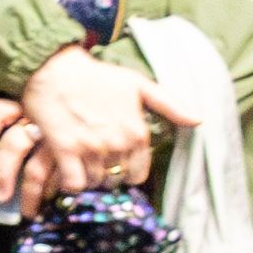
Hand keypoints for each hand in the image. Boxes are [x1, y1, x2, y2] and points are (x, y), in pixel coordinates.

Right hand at [0, 45, 201, 210]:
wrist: (54, 68)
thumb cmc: (96, 76)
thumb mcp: (138, 84)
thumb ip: (170, 104)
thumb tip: (199, 120)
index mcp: (137, 133)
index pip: (138, 174)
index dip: (125, 171)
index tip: (113, 163)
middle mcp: (118, 144)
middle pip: (115, 180)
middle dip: (105, 175)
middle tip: (94, 162)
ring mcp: (91, 148)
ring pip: (94, 183)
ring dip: (87, 178)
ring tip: (79, 163)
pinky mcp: (65, 150)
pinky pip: (73, 183)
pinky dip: (70, 182)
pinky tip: (67, 169)